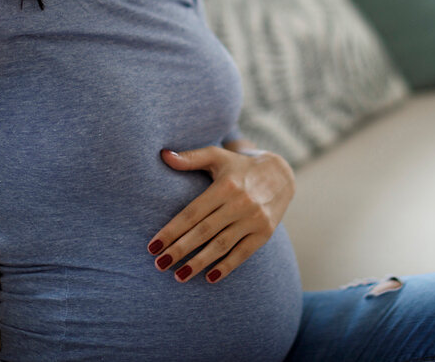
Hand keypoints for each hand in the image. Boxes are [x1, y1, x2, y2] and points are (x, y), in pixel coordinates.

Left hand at [148, 146, 294, 283]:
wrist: (280, 175)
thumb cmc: (239, 167)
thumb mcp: (217, 156)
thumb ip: (190, 158)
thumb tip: (163, 155)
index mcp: (225, 186)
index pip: (192, 212)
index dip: (172, 230)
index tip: (153, 246)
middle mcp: (240, 203)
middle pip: (204, 231)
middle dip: (180, 249)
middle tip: (159, 264)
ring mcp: (254, 219)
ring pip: (221, 245)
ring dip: (199, 263)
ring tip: (179, 276)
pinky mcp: (265, 232)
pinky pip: (243, 253)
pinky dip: (227, 267)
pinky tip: (210, 278)